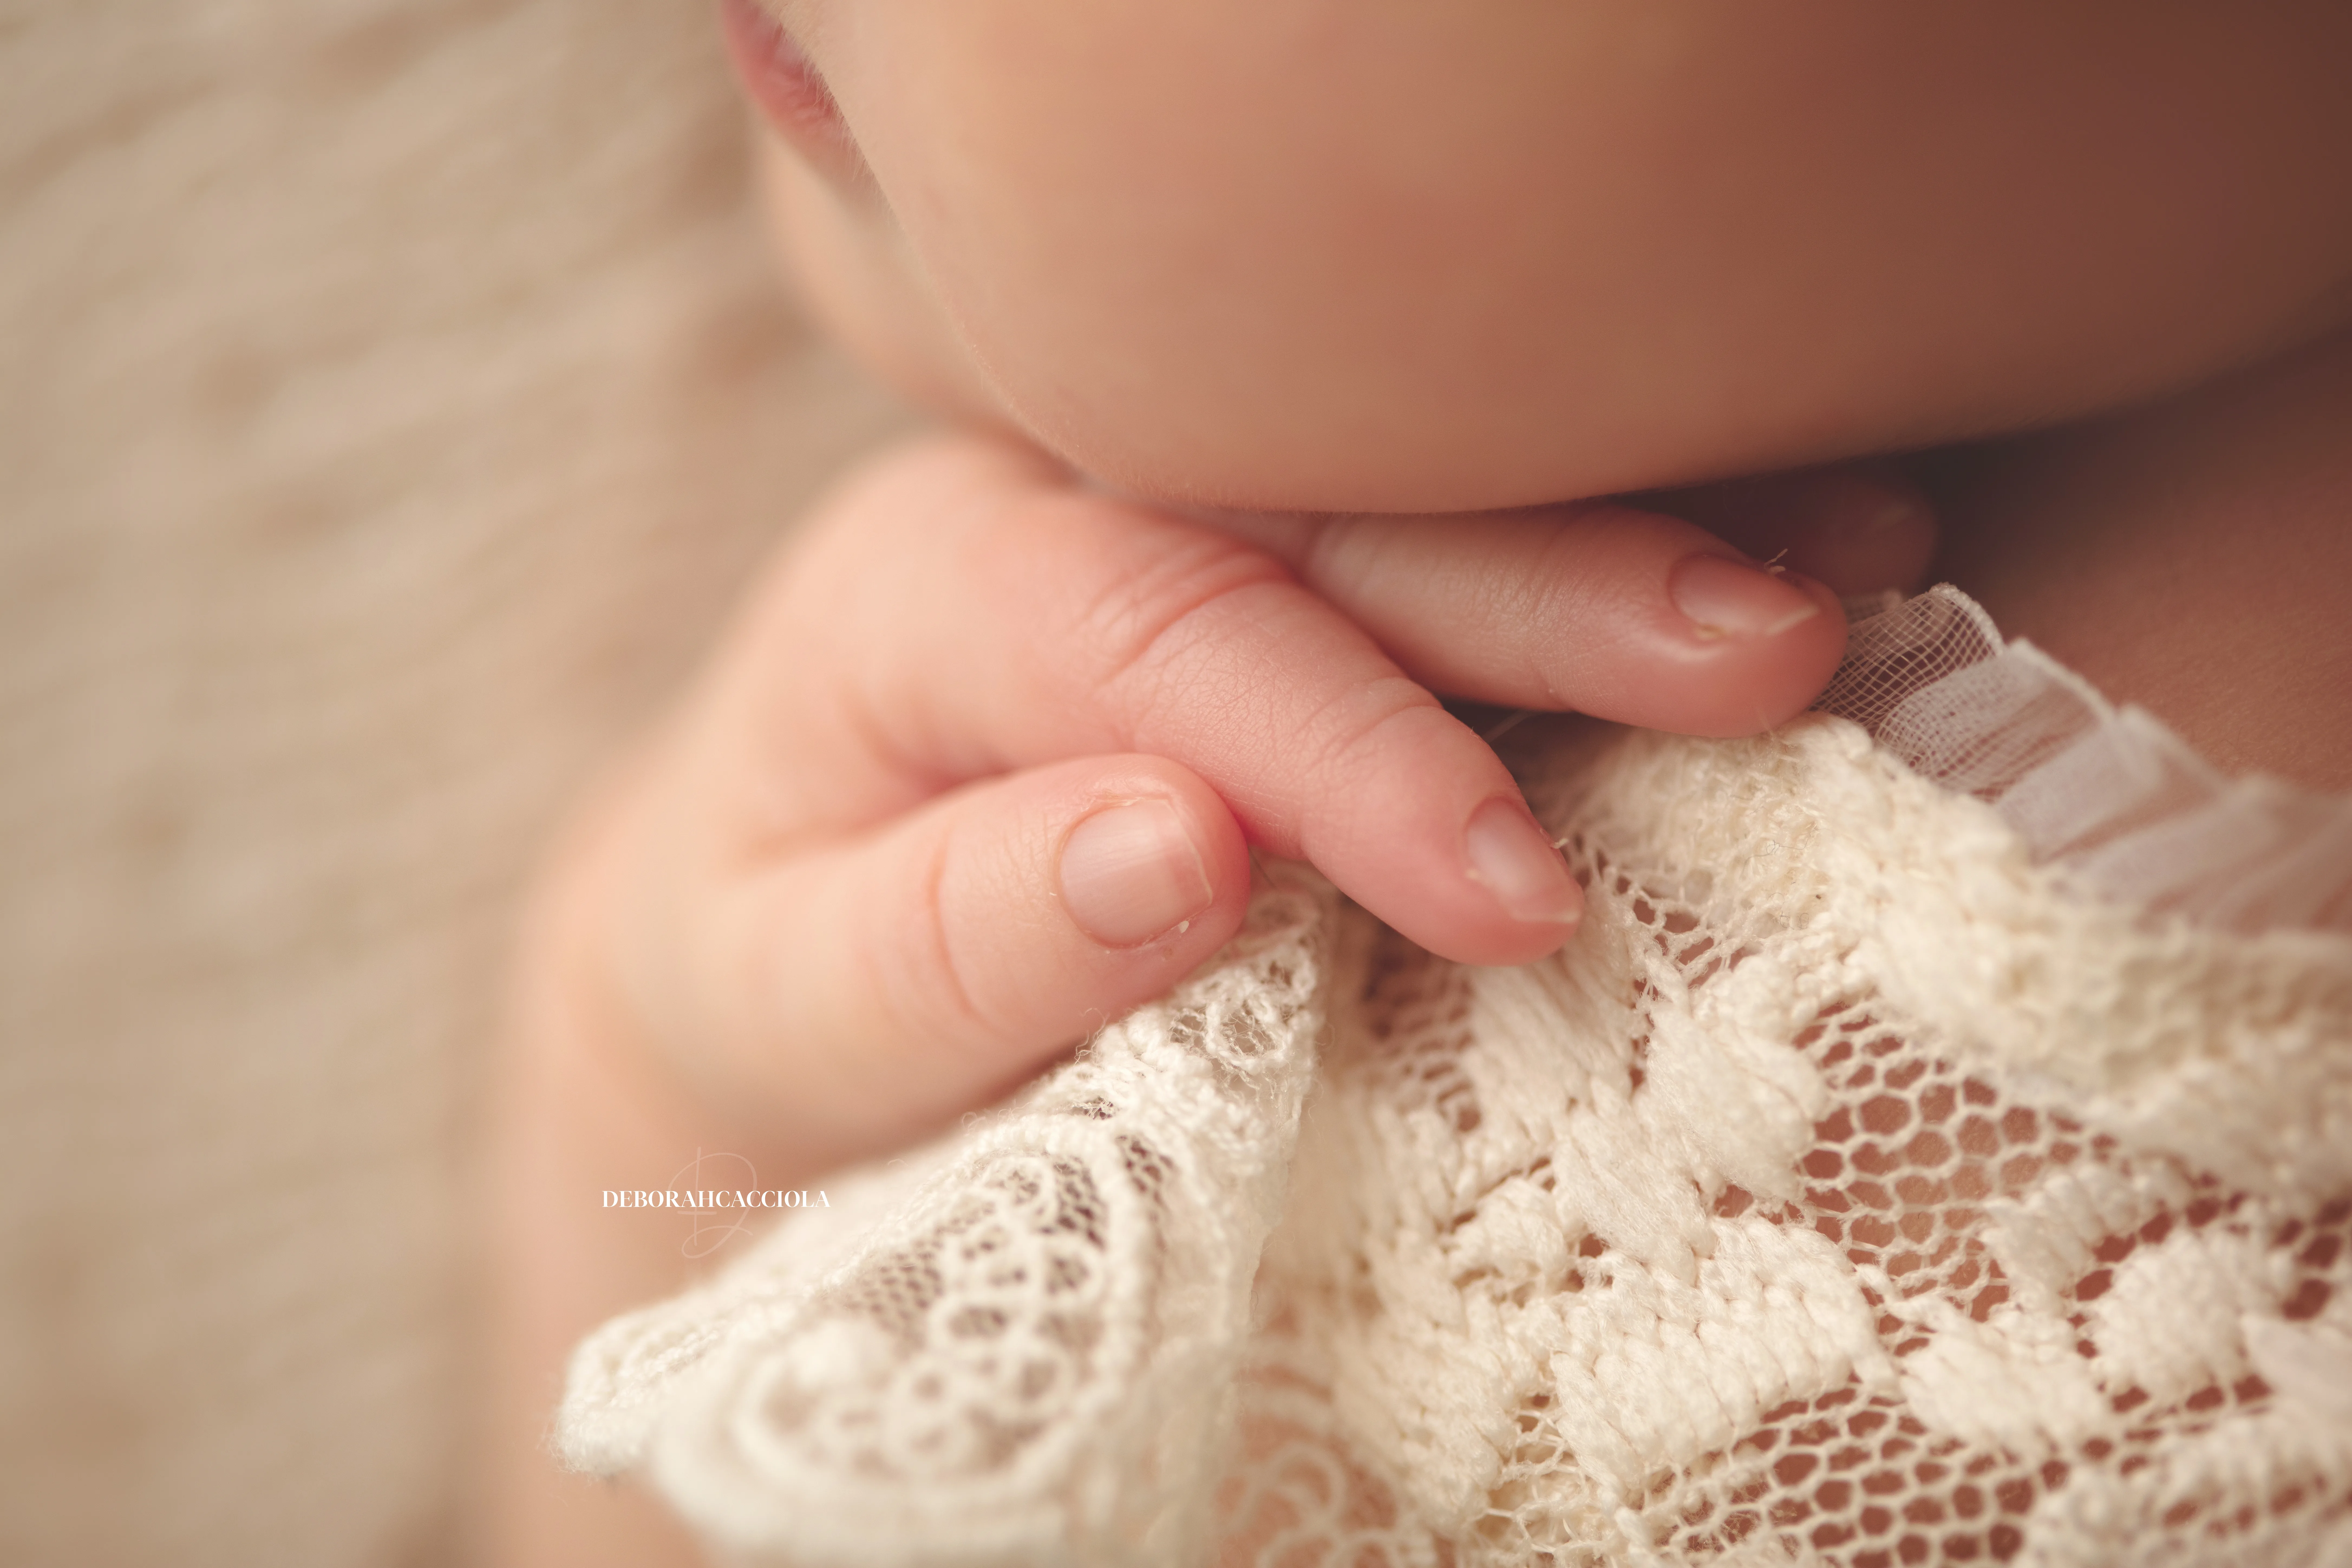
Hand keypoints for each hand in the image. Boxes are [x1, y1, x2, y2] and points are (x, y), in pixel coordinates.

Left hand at [484, 427, 1931, 1565]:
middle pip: (1323, 519)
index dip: (1348, 755)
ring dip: (1638, 542)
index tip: (1510, 886)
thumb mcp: (788, 1002)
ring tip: (1844, 576)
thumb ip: (954, 938)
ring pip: (1427, 506)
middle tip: (1769, 652)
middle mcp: (1074, 507)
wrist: (778, 954)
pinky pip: (1467, 563)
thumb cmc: (779, 994)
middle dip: (1551, 586)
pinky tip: (1804, 558)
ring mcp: (1203, 528)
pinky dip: (1628, 565)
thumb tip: (1181, 849)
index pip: (1160, 632)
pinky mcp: (1301, 593)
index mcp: (930, 586)